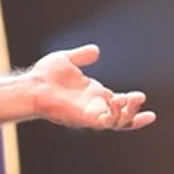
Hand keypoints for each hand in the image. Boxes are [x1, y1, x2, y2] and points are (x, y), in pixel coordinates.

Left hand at [26, 44, 155, 130]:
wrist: (31, 85)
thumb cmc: (45, 75)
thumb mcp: (67, 60)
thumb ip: (82, 56)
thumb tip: (96, 50)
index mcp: (93, 94)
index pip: (118, 103)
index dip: (132, 102)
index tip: (142, 96)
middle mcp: (94, 106)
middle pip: (122, 116)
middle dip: (134, 111)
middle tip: (139, 97)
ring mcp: (90, 114)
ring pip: (117, 122)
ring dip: (128, 113)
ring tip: (129, 99)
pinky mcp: (85, 118)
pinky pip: (106, 123)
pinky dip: (115, 116)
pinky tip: (116, 102)